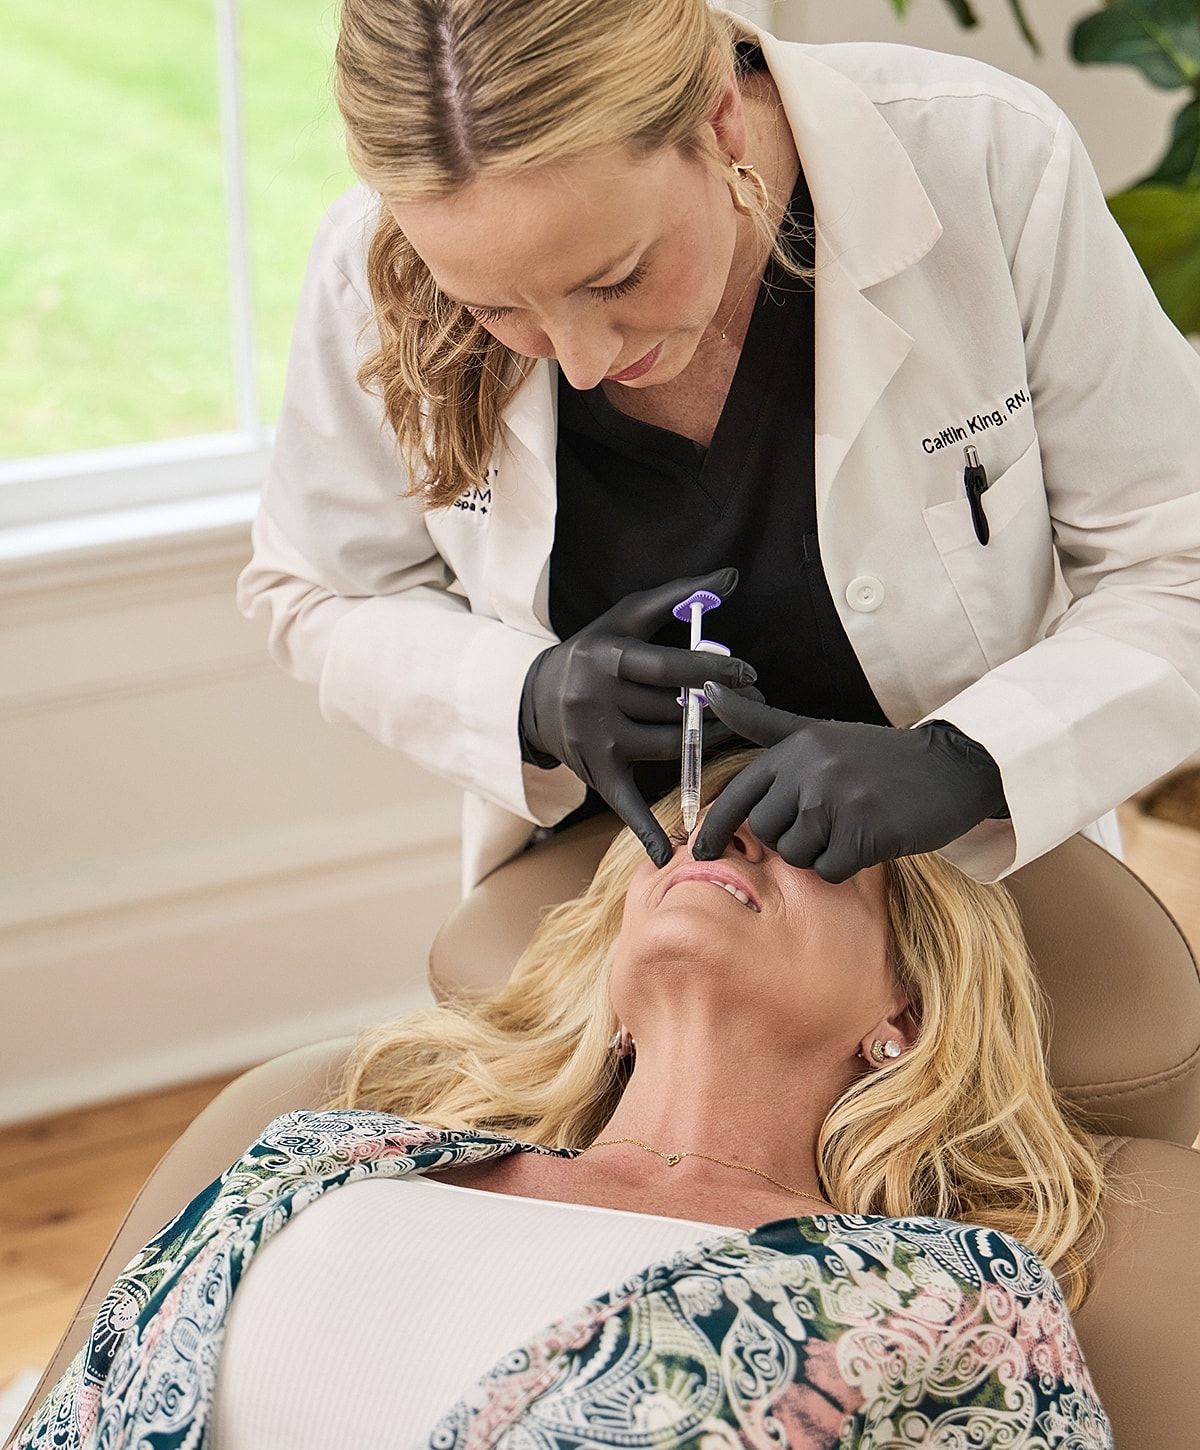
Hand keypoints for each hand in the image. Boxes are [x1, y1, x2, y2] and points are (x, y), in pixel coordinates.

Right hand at [520, 568, 756, 866]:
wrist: (535, 697)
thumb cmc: (594, 648)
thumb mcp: (625, 616)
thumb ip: (678, 595)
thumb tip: (732, 576)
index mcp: (607, 656)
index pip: (670, 667)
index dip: (714, 672)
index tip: (749, 675)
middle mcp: (597, 698)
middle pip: (673, 710)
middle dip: (720, 710)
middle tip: (755, 706)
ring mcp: (597, 740)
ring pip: (667, 748)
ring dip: (707, 745)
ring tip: (734, 734)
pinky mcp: (598, 772)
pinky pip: (626, 804)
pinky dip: (647, 831)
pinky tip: (671, 853)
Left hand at [692, 685, 1006, 881]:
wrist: (949, 768)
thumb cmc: (876, 758)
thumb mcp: (817, 733)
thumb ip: (761, 721)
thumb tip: (709, 689)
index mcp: (796, 747)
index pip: (740, 793)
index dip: (714, 827)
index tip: (700, 852)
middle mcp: (812, 769)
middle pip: (766, 832)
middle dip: (789, 838)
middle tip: (825, 822)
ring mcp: (839, 800)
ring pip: (796, 855)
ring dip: (819, 852)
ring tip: (849, 826)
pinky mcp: (866, 831)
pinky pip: (829, 872)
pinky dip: (846, 866)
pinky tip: (868, 841)